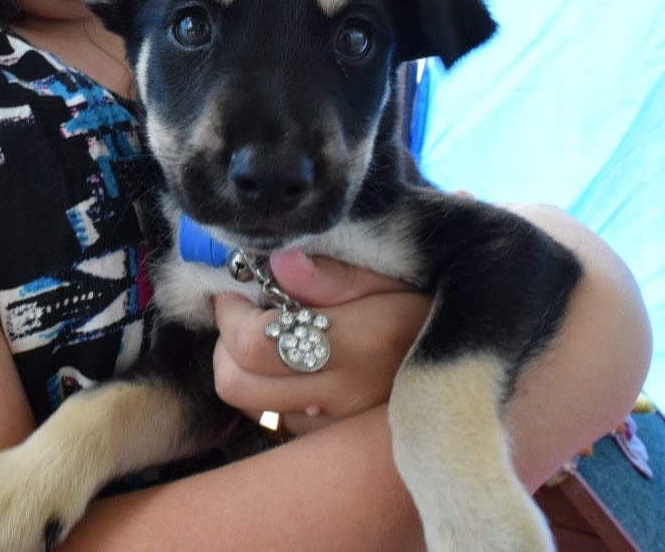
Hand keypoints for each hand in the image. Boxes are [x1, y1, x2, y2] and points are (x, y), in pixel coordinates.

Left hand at [213, 248, 430, 434]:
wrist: (477, 359)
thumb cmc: (431, 304)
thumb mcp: (394, 275)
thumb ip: (335, 274)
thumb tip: (279, 262)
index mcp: (360, 342)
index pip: (255, 344)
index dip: (229, 314)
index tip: (234, 290)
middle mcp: (347, 392)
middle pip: (237, 384)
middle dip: (226, 345)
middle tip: (240, 315)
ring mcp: (342, 423)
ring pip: (253, 407)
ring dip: (246, 371)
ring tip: (266, 338)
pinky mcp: (341, 440)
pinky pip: (280, 421)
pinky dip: (272, 393)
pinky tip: (293, 365)